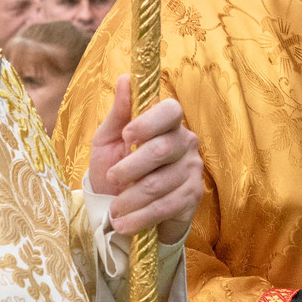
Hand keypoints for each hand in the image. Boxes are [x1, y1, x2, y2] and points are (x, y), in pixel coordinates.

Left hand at [86, 75, 202, 243]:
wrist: (123, 208)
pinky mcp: (193, 197)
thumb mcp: (109, 140)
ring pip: (160, 183)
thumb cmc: (115, 168)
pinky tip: (124, 223)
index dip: (149, 122)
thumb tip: (125, 78)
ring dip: (131, 199)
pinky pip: (166, 206)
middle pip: (161, 150)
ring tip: (114, 209)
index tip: (127, 135)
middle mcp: (185, 142)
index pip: (170, 111)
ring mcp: (192, 170)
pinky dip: (140, 217)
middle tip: (112, 178)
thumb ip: (119, 112)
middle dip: (130, 168)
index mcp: (166, 122)